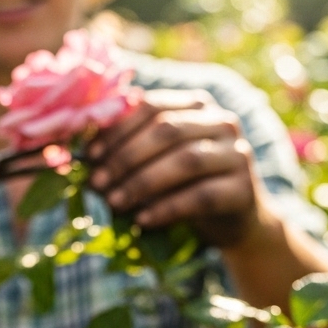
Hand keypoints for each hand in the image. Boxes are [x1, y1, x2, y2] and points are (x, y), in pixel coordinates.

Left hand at [86, 89, 267, 248]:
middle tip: (96, 183)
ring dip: (143, 182)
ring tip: (114, 203)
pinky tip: (143, 220)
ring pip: (186, 161)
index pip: (153, 106)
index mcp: (196, 105)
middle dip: (126, 157)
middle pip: (168, 131)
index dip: (118, 130)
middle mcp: (222, 122)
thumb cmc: (185, 187)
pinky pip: (201, 196)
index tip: (89, 156)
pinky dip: (167, 208)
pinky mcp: (244, 189)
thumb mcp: (158, 162)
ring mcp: (237, 154)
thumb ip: (130, 149)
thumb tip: (82, 154)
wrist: (233, 222)